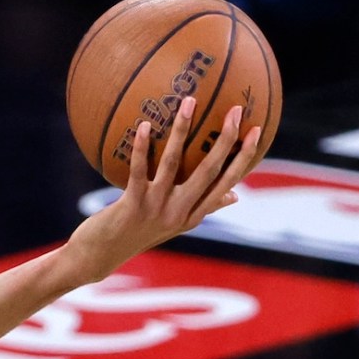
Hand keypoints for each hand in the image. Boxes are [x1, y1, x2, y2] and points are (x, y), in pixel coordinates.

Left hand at [61, 97, 263, 281]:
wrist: (101, 256)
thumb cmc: (137, 234)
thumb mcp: (174, 225)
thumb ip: (203, 208)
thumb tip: (236, 195)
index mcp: (194, 215)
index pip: (227, 182)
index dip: (244, 157)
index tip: (257, 130)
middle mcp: (180, 212)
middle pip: (209, 171)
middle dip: (225, 139)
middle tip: (234, 109)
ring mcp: (157, 208)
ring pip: (174, 163)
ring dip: (181, 130)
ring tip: (189, 102)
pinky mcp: (133, 205)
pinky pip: (139, 169)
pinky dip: (142, 146)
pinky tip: (144, 124)